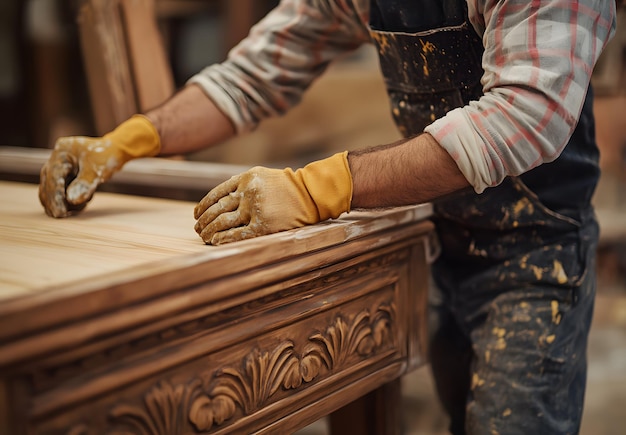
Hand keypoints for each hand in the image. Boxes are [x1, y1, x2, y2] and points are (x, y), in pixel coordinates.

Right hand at [39, 115, 160, 217]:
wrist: (114, 152)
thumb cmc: (107, 157)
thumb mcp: (97, 170)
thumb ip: (84, 184)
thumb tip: (71, 201)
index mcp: (62, 151)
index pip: (54, 175)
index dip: (55, 195)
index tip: (60, 212)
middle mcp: (56, 159)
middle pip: (48, 183)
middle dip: (53, 201)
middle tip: (61, 216)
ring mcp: (58, 168)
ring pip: (51, 189)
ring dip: (59, 202)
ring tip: (74, 211)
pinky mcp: (63, 176)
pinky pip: (59, 191)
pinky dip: (66, 201)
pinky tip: (79, 206)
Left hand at [194, 152, 352, 244]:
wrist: (311, 193)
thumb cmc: (288, 187)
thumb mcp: (262, 177)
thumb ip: (241, 186)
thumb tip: (219, 202)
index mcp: (245, 178)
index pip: (215, 194)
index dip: (203, 206)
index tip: (196, 215)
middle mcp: (247, 192)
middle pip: (216, 209)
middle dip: (203, 221)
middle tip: (198, 229)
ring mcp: (255, 209)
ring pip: (223, 222)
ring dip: (210, 231)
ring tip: (204, 237)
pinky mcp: (263, 225)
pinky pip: (238, 234)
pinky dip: (224, 239)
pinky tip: (216, 242)